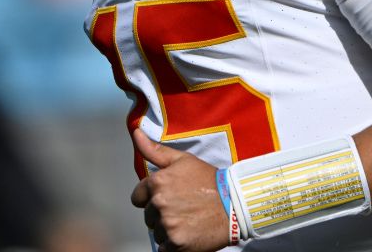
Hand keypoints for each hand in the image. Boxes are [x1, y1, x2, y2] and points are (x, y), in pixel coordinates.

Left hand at [130, 128, 231, 251]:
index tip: (170, 198)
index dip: (151, 199)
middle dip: (161, 214)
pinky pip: (164, 248)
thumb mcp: (183, 160)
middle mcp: (159, 203)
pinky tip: (189, 233)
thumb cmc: (209, 180)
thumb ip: (155, 150)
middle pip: (148, 216)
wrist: (235, 205)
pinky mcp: (176, 243)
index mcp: (157, 182)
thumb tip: (135, 132)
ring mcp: (167, 224)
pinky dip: (174, 245)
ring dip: (168, 230)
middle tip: (184, 208)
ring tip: (189, 220)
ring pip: (156, 232)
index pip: (137, 198)